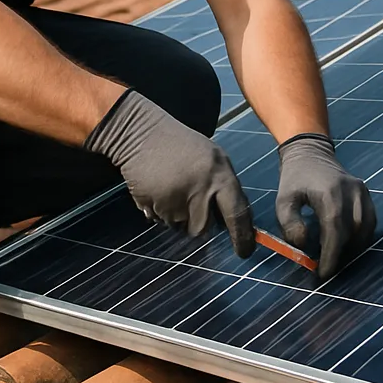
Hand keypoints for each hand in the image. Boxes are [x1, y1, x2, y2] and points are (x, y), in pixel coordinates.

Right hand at [85, 89, 254, 257]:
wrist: (138, 131)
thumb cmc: (177, 144)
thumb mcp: (209, 157)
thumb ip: (220, 185)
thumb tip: (230, 219)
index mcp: (220, 172)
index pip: (238, 212)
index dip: (242, 236)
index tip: (244, 251)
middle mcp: (202, 186)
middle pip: (203, 227)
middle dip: (195, 221)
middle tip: (185, 198)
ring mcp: (177, 196)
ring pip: (179, 225)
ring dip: (174, 214)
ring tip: (168, 186)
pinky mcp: (155, 201)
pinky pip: (159, 219)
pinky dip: (157, 208)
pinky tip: (156, 186)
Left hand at [276, 133, 375, 278]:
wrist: (310, 153)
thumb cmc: (294, 179)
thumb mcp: (283, 200)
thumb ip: (290, 224)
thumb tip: (304, 246)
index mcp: (330, 192)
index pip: (335, 230)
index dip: (331, 255)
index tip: (323, 273)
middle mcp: (351, 191)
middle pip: (353, 232)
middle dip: (341, 255)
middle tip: (325, 268)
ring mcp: (362, 192)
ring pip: (365, 230)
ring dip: (352, 248)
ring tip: (334, 257)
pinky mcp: (366, 194)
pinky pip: (369, 223)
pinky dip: (360, 238)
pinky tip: (345, 244)